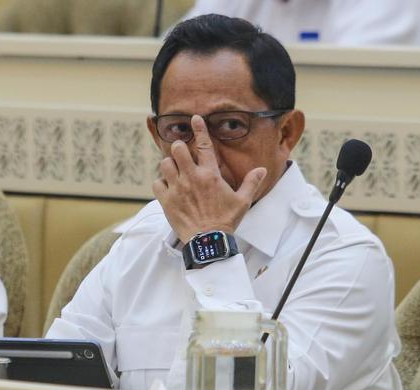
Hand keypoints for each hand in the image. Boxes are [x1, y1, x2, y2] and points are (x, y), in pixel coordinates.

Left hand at [152, 115, 266, 243]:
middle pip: (178, 149)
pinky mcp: (167, 201)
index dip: (199, 129)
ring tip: (175, 171)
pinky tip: (168, 187)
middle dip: (179, 148)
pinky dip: (161, 183)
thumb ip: (251, 183)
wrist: (208, 241)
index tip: (195, 118)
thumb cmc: (226, 221)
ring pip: (165, 164)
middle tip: (183, 154)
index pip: (204, 145)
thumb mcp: (242, 202)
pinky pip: (157, 183)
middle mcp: (192, 178)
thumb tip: (262, 170)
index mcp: (210, 175)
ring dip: (169, 165)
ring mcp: (177, 189)